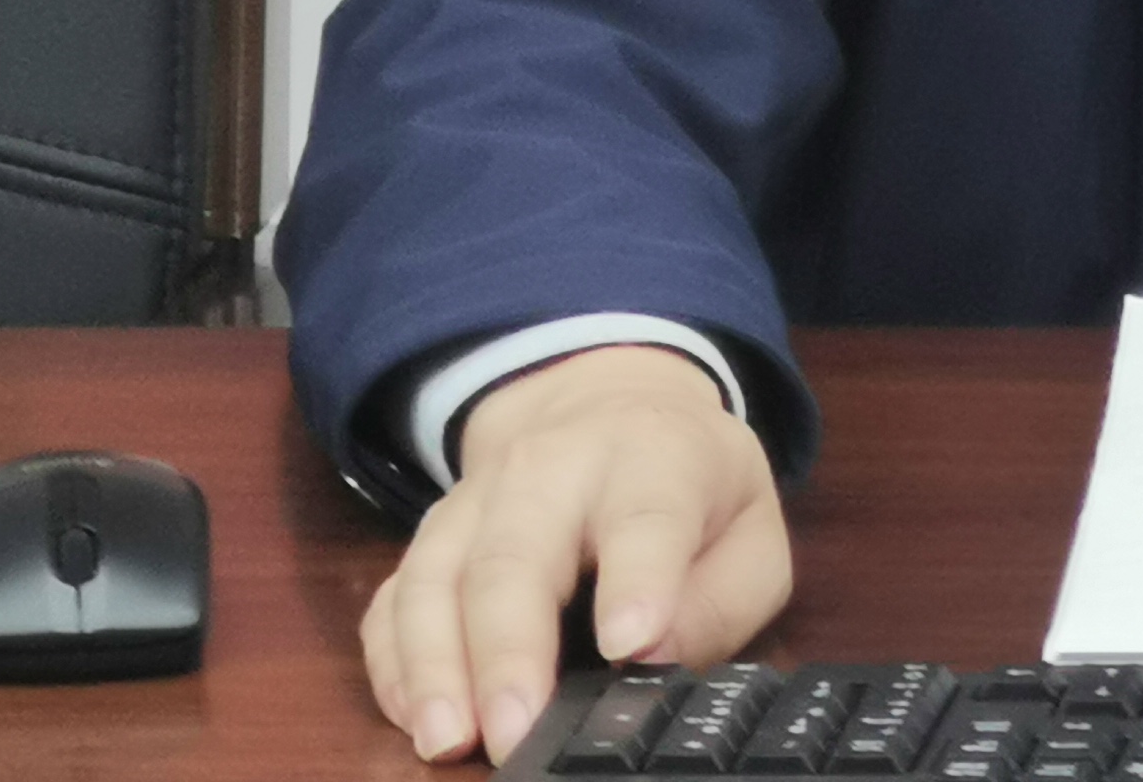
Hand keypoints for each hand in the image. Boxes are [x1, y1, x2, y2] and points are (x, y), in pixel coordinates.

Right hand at [359, 342, 791, 764]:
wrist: (611, 403)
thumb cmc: (689, 486)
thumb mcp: (750, 529)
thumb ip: (721, 598)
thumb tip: (653, 656)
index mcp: (651, 458)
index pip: (644, 516)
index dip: (636, 580)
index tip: (630, 643)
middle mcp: (550, 469)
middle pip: (515, 554)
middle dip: (508, 650)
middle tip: (515, 734)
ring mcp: (476, 502)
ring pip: (435, 577)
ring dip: (434, 665)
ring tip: (449, 739)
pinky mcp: (430, 540)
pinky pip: (392, 601)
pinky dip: (394, 663)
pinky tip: (416, 716)